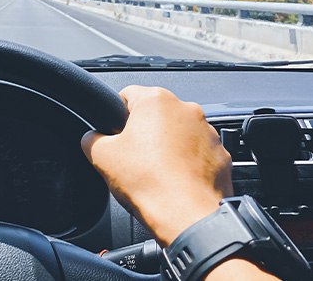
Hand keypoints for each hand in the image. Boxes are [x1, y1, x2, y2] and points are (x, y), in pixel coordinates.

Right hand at [81, 85, 232, 246]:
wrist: (188, 217)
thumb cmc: (151, 183)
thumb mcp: (102, 157)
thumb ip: (91, 139)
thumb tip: (92, 138)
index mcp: (156, 100)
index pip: (127, 95)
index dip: (115, 116)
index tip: (114, 135)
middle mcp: (186, 109)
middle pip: (155, 115)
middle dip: (144, 133)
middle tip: (133, 159)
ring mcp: (207, 131)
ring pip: (178, 133)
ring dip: (167, 147)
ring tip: (156, 173)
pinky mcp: (221, 154)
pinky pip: (198, 153)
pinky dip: (187, 163)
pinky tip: (175, 180)